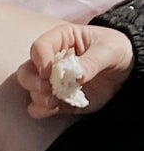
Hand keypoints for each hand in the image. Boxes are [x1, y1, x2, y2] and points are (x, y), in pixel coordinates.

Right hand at [16, 22, 132, 118]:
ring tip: (55, 101)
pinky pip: (37, 107)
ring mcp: (50, 81)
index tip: (49, 72)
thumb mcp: (110, 50)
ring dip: (39, 98)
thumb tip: (77, 76)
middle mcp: (50, 60)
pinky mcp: (54, 98)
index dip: (41, 59)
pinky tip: (55, 108)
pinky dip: (41, 110)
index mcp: (61, 40)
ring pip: (30, 90)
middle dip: (32, 82)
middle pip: (26, 71)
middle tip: (47, 89)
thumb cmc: (116, 51)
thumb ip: (92, 62)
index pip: (40, 46)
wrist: (125, 71)